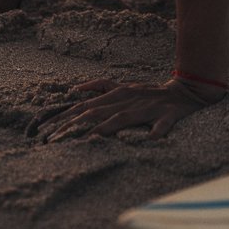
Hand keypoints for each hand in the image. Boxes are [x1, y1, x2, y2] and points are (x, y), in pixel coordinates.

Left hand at [36, 76, 226, 141]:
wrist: (186, 90)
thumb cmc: (150, 92)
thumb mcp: (122, 87)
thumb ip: (99, 87)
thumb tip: (74, 90)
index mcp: (116, 94)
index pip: (83, 107)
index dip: (62, 118)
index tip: (42, 132)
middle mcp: (127, 99)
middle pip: (95, 113)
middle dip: (71, 127)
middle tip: (51, 142)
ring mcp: (146, 107)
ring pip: (121, 119)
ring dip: (103, 130)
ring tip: (85, 142)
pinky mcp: (167, 115)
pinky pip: (161, 126)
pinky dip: (156, 132)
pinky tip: (151, 140)